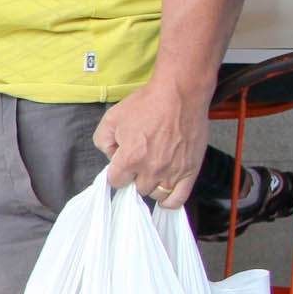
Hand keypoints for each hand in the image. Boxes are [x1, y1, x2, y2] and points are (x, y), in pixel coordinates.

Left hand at [94, 77, 212, 205]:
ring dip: (151, 185)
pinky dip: (169, 200)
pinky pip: (178, 199)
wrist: (180, 93)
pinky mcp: (190, 171)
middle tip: (140, 160)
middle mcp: (152, 169)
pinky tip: (165, 192)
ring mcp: (172, 172)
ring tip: (153, 169)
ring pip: (155, 194)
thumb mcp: (112, 117)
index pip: (116, 181)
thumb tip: (110, 156)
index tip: (122, 163)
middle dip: (135, 176)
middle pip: (136, 189)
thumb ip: (102, 140)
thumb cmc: (148, 103)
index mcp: (131, 157)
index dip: (117, 171)